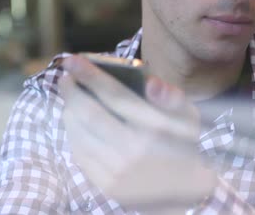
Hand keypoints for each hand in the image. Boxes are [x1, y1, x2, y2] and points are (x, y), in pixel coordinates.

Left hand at [61, 55, 215, 211]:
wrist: (183, 195)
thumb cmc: (183, 147)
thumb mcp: (189, 119)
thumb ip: (172, 98)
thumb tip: (151, 83)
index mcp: (155, 130)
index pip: (115, 96)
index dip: (91, 75)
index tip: (72, 60)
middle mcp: (134, 152)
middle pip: (90, 113)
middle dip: (72, 91)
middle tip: (65, 76)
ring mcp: (118, 172)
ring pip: (81, 134)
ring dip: (70, 110)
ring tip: (70, 97)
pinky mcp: (107, 186)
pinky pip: (80, 153)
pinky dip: (73, 133)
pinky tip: (75, 121)